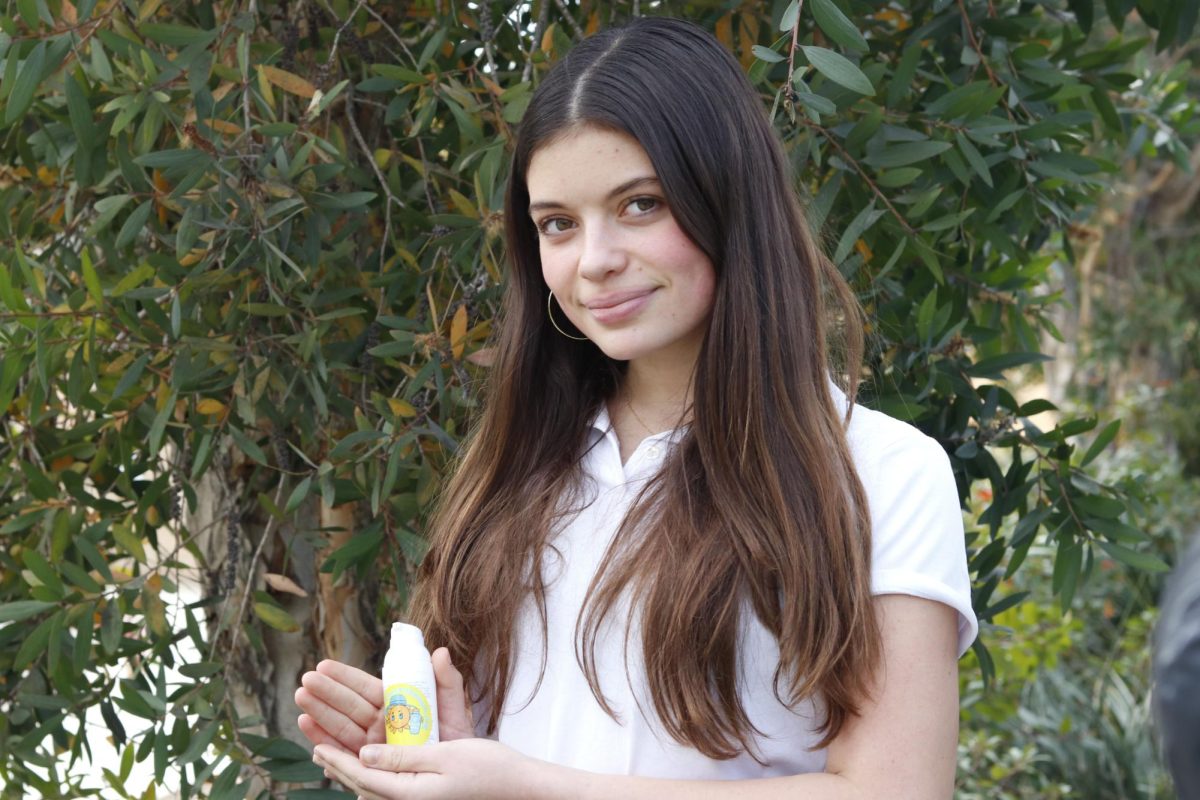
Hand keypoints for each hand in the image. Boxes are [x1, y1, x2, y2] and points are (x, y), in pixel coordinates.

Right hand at [295, 649, 475, 753]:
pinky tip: (311, 739)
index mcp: (396, 705)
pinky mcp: (370, 769)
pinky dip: (327, 748)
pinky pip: (345, 758)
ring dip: (319, 718)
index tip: (324, 666)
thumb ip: (447, 681)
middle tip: (306, 681)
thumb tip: (440, 651)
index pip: (365, 688)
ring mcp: (373, 748)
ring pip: (341, 730)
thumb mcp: (453, 708)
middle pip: (348, 708)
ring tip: (301, 703)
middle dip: (325, 695)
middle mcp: (380, 725)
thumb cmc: (456, 739)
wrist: (459, 773)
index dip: (344, 677)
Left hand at [312, 738, 547, 799]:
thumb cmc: (488, 769)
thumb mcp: (445, 755)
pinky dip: (370, 776)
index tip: (316, 744)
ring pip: (373, 789)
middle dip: (337, 763)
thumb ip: (403, 758)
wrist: (518, 789)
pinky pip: (388, 789)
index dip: (338, 759)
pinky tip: (366, 767)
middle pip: (363, 784)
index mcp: (410, 794)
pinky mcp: (425, 798)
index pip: (363, 775)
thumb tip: (365, 754)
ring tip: (330, 755)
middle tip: (314, 746)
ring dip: (349, 770)